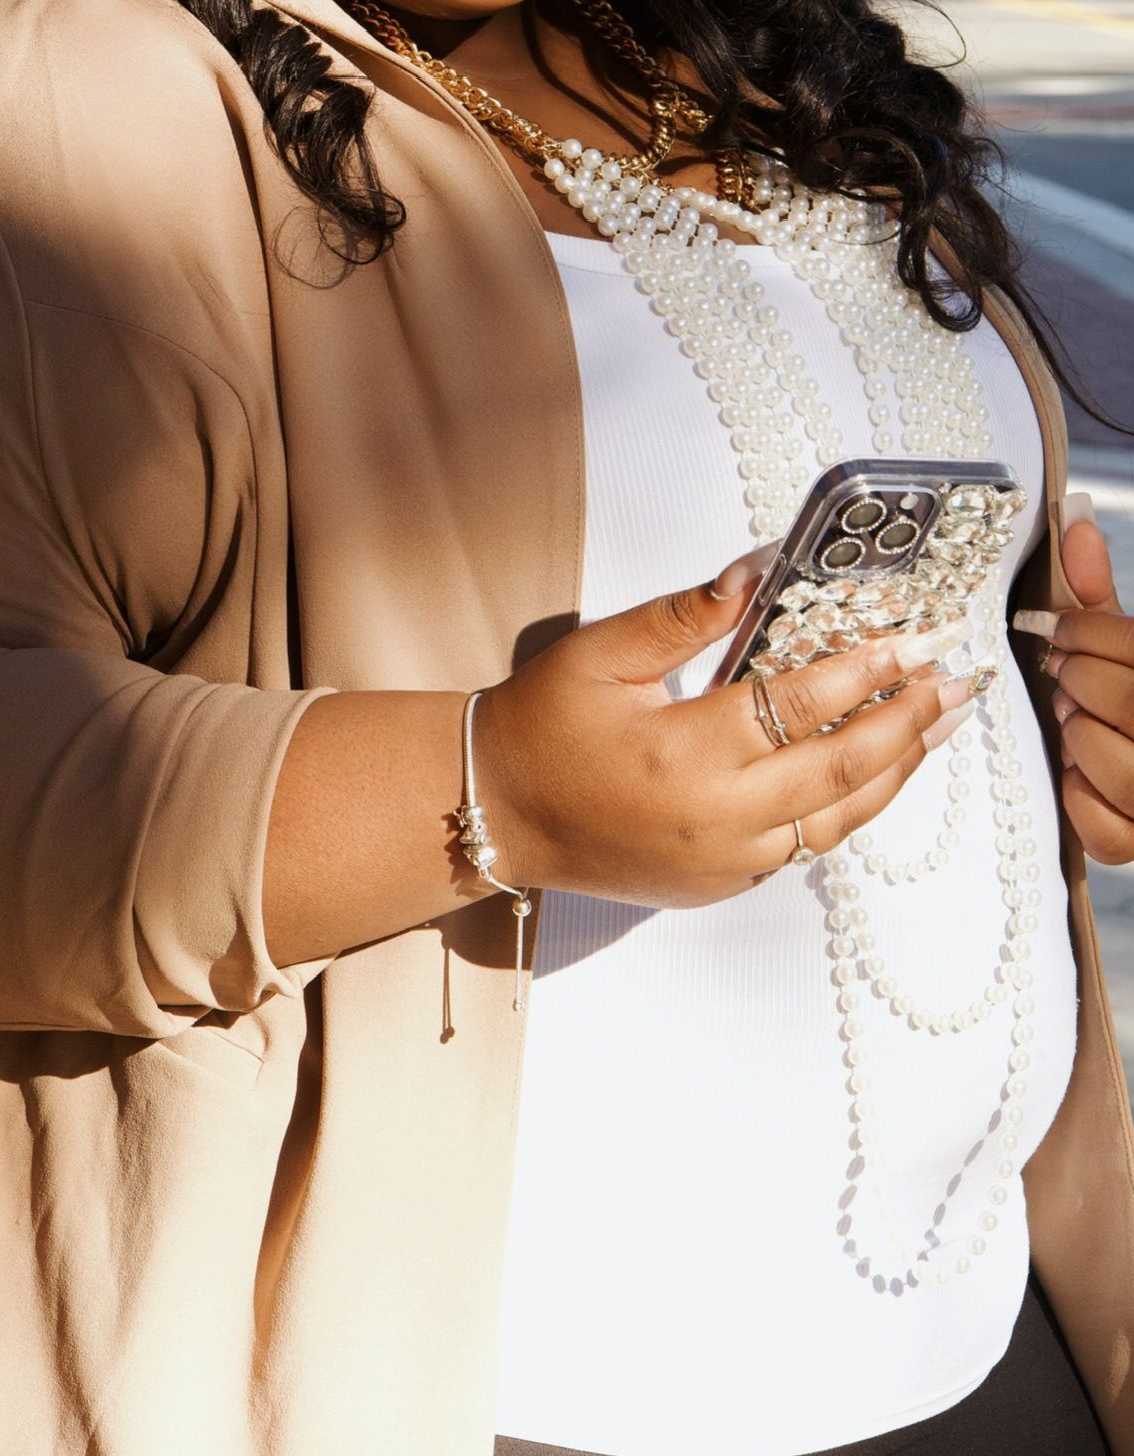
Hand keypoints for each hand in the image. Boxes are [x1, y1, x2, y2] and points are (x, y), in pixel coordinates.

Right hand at [472, 552, 982, 907]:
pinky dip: (851, 807)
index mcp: (683, 756)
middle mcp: (715, 819)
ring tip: (939, 724)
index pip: (798, 706)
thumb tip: (756, 572)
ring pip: (838, 821)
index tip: (915, 640)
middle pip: (841, 771)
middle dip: (908, 722)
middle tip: (956, 680)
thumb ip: (681, 616)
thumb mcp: (598, 653)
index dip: (865, 670)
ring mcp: (724, 862)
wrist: (499, 812)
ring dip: (897, 771)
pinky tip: (878, 771)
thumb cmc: (542, 725)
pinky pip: (807, 847)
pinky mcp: (722, 884)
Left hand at [1015, 499, 1133, 864]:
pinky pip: (1104, 832)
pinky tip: (1083, 771)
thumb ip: (1098, 595)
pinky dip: (1080, 798)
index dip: (1087, 633)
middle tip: (1064, 673)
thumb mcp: (1127, 649)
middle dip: (1081, 680)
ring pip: (1120, 768)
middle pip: (1129, 703)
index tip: (1058, 629)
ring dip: (1081, 737)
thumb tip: (1073, 521)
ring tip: (1077, 718)